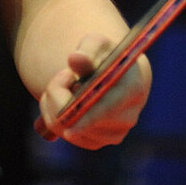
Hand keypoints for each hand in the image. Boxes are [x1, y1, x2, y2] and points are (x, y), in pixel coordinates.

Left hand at [35, 35, 150, 149]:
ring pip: (68, 128)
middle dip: (60, 95)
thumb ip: (87, 49)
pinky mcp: (97, 141)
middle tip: (63, 74)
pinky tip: (61, 97)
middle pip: (83, 121)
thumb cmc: (104, 54)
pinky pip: (63, 134)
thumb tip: (76, 58)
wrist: (112, 72)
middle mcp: (127, 117)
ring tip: (63, 82)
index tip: (66, 116)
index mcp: (132, 90)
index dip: (85, 113)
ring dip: (53, 103)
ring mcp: (113, 133)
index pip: (108, 108)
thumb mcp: (96, 43)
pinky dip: (52, 115)